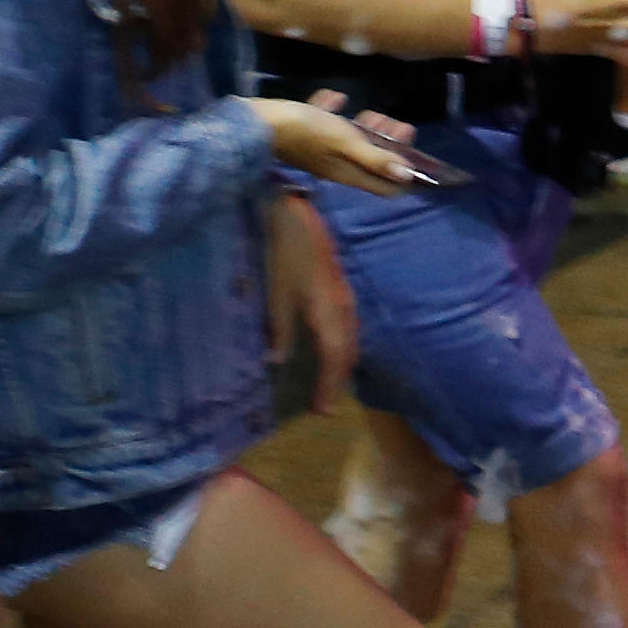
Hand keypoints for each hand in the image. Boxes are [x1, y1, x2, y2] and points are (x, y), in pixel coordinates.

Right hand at [248, 92, 425, 194]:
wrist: (258, 122)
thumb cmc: (306, 132)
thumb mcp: (344, 143)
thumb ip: (374, 158)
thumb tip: (407, 176)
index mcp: (348, 173)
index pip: (384, 186)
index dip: (404, 172)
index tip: (414, 151)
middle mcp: (336, 166)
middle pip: (370, 160)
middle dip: (387, 144)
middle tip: (395, 123)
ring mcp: (319, 151)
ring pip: (350, 142)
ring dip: (365, 127)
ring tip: (371, 113)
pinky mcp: (304, 135)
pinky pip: (325, 124)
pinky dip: (333, 112)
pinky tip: (334, 98)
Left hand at [267, 194, 362, 410]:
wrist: (298, 217)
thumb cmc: (284, 254)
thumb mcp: (276, 294)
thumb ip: (279, 329)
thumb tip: (277, 362)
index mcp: (328, 313)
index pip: (334, 359)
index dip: (328, 387)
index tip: (321, 411)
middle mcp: (343, 310)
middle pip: (348, 353)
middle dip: (338, 381)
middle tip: (326, 406)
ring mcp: (345, 299)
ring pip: (351, 341)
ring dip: (341, 365)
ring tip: (330, 384)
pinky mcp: (342, 291)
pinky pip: (349, 328)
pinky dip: (342, 348)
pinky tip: (332, 350)